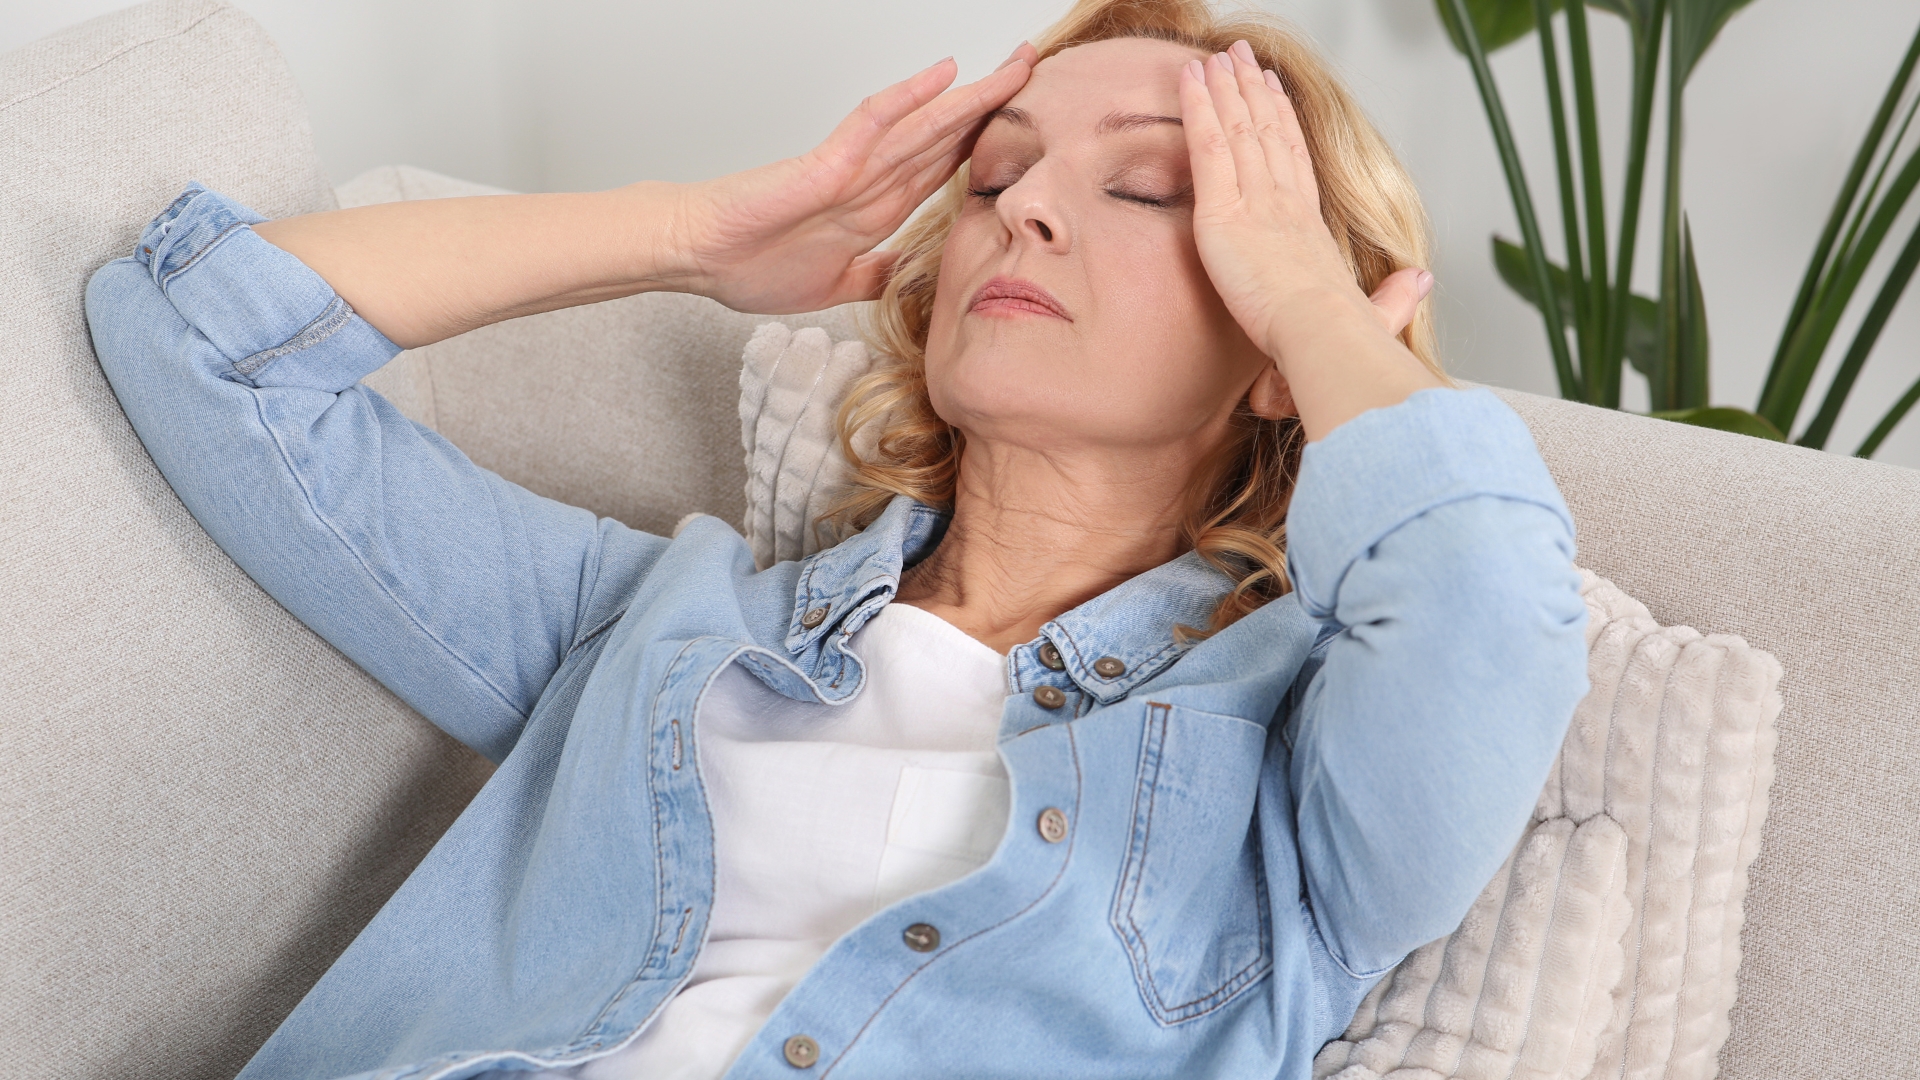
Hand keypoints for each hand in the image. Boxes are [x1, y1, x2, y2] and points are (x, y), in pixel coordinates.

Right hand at [669, 45, 1039, 314]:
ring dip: (969, 98)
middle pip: (944, 137)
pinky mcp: (823, 166)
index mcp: (875, 209)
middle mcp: (870, 182)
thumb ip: (875, 274)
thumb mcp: (835, 286)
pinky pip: (871, 125)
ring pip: (922, 125)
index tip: (1025, 132)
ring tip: (1014, 68)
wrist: (699, 258)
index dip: (984, 146)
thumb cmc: (748, 264)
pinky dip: (906, 99)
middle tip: (1034, 72)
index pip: (941, 168)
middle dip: (992, 108)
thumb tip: (910, 273)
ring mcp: (850, 170)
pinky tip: (941, 75)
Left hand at [1181, 42, 1442, 438]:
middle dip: (1252, 90)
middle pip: (1266, 132)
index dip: (1283, 121)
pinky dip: (1197, 109)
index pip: (1295, 161)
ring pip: (1238, 129)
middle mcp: (1283, 204)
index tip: (1276, 90)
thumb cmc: (1344, 335)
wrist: (1323, 333)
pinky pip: (1207, 147)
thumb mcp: (1375, 313)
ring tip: (1215, 57)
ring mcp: (1254, 202)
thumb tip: (1423, 282)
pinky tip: (1188, 80)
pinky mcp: (1221, 212)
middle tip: (1241, 57)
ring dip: (1225, 88)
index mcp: (1311, 227)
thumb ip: (1395, 297)